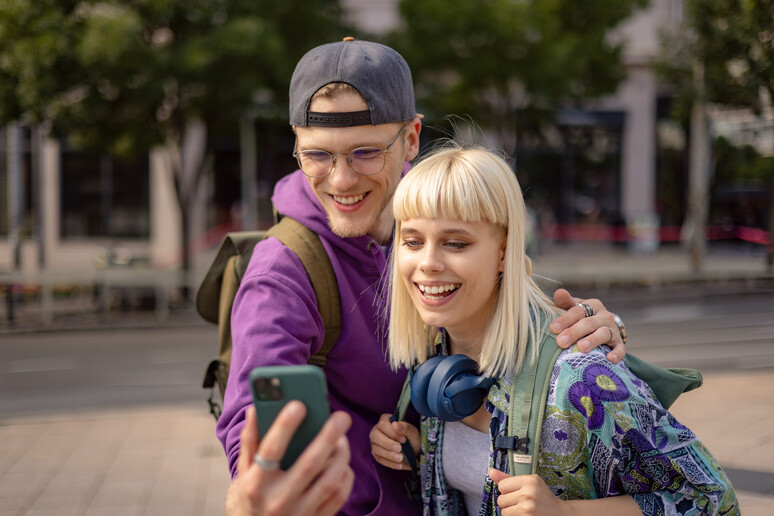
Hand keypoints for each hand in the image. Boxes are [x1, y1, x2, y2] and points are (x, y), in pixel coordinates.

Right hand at [227, 403, 353, 515]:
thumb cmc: (251, 493)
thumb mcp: (244, 469)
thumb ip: (250, 439)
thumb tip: (256, 409)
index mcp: (256, 484)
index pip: (271, 451)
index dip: (284, 426)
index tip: (298, 404)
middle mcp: (278, 500)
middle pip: (309, 464)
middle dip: (328, 437)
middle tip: (341, 416)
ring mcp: (299, 512)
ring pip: (329, 481)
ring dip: (340, 455)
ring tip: (342, 437)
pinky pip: (339, 497)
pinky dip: (345, 475)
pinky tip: (341, 461)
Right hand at [369, 413, 419, 470]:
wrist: (414, 450)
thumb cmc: (411, 438)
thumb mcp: (412, 432)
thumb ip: (405, 427)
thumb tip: (395, 425)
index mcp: (385, 421)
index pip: (383, 424)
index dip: (392, 432)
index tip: (404, 439)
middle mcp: (376, 431)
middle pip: (375, 435)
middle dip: (387, 443)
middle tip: (399, 449)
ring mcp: (375, 443)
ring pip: (376, 449)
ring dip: (389, 455)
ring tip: (401, 458)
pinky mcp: (377, 455)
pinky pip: (380, 460)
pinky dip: (390, 463)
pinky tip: (400, 465)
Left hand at [490, 469, 565, 515]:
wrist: (559, 514)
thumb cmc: (542, 497)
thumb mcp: (529, 483)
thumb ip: (508, 478)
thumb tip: (491, 472)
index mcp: (529, 480)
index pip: (502, 486)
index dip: (507, 490)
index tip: (516, 492)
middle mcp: (528, 493)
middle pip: (501, 499)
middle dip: (508, 502)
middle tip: (521, 502)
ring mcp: (527, 508)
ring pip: (504, 511)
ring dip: (510, 512)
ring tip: (522, 510)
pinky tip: (524, 515)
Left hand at [550, 288, 624, 362]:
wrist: (606, 327)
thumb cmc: (583, 318)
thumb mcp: (575, 307)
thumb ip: (566, 302)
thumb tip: (558, 293)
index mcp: (592, 305)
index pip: (578, 311)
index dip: (565, 319)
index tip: (553, 328)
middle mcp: (604, 316)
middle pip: (589, 323)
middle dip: (574, 332)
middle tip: (561, 342)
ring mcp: (613, 330)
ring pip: (603, 334)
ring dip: (593, 340)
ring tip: (581, 348)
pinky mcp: (619, 344)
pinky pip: (620, 348)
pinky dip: (616, 353)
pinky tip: (610, 359)